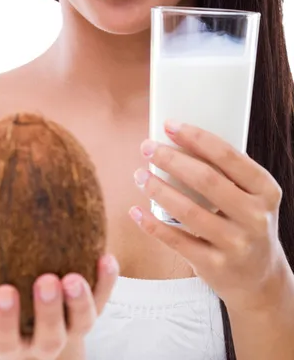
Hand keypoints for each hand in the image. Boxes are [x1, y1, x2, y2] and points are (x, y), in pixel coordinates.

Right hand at [0, 254, 118, 359]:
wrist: (26, 322)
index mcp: (7, 345)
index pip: (4, 341)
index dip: (4, 319)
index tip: (4, 290)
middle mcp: (41, 343)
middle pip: (50, 339)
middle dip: (49, 311)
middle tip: (47, 280)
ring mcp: (68, 329)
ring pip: (81, 324)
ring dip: (81, 301)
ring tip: (75, 277)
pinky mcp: (88, 312)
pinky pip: (102, 300)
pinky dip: (106, 282)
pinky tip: (106, 257)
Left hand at [129, 120, 290, 312]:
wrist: (259, 279)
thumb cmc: (246, 223)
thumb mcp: (252, 196)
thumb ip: (227, 172)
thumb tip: (180, 139)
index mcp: (266, 190)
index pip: (228, 156)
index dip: (195, 137)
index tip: (169, 125)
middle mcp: (255, 217)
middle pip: (205, 180)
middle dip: (171, 159)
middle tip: (147, 148)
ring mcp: (236, 244)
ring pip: (188, 210)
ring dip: (157, 189)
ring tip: (139, 175)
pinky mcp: (215, 266)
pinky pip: (177, 240)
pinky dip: (152, 224)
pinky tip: (137, 210)